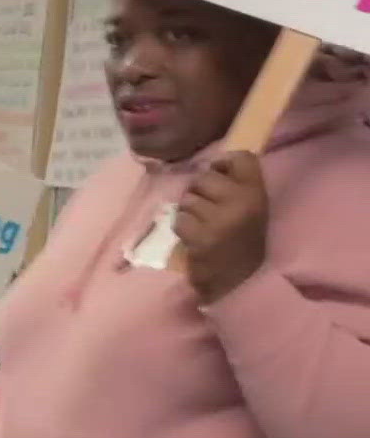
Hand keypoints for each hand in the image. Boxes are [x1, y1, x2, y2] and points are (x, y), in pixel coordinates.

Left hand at [174, 152, 268, 303]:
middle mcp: (241, 201)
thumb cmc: (241, 240)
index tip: (219, 176)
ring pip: (187, 199)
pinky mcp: (200, 236)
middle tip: (206, 209)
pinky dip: (182, 228)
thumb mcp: (251, 207)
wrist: (238, 280)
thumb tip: (214, 162)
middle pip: (204, 177)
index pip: (241, 157)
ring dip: (188, 211)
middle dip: (198, 191)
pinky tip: (194, 237)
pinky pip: (179, 219)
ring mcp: (220, 219)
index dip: (222, 163)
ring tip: (201, 224)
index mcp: (257, 192)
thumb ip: (237, 183)